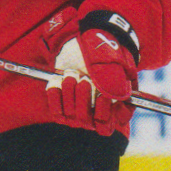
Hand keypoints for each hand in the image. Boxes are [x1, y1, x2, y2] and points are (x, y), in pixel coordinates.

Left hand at [42, 8, 137, 135]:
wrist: (82, 43)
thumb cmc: (103, 53)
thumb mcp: (113, 61)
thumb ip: (115, 79)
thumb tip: (110, 96)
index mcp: (114, 108)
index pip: (106, 127)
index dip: (104, 113)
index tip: (102, 96)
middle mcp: (94, 114)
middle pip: (86, 121)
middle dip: (84, 97)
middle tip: (85, 79)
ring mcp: (77, 111)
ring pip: (70, 115)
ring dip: (70, 91)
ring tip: (73, 74)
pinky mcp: (61, 106)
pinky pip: (55, 110)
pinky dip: (56, 93)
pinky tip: (60, 79)